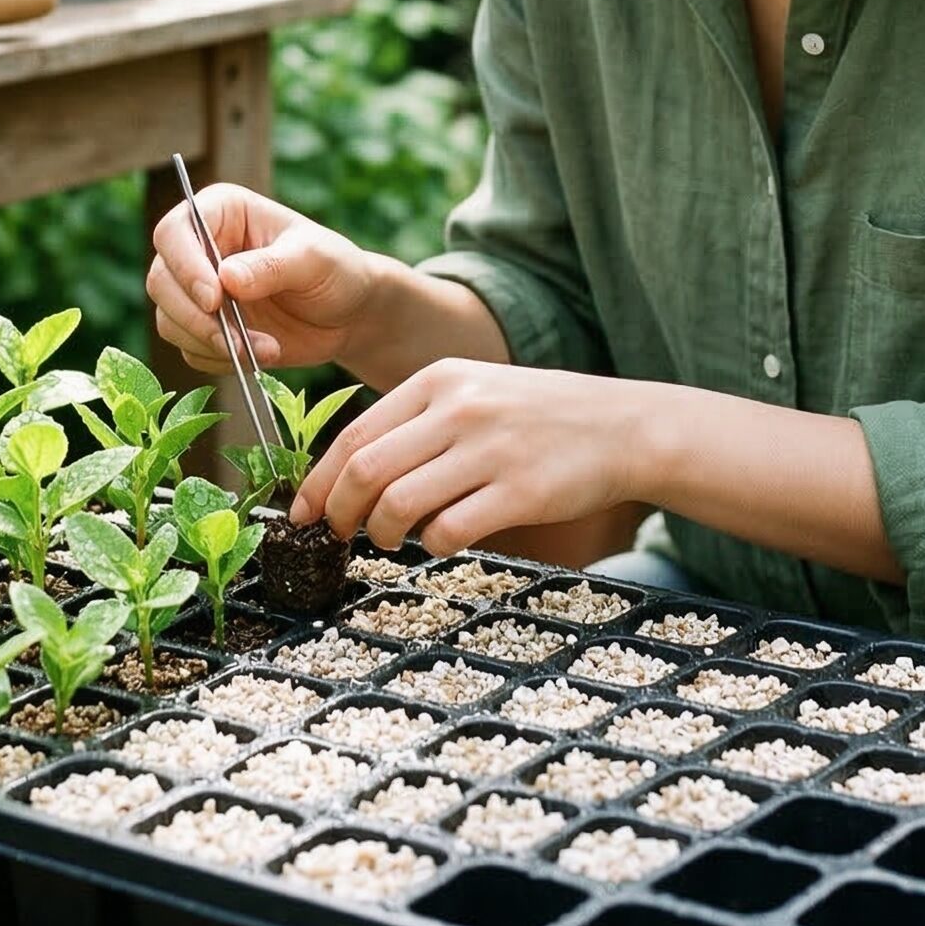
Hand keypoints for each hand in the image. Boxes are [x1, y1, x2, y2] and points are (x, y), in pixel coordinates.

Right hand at [146, 180, 378, 374]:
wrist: (349, 314)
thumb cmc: (335, 270)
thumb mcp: (314, 260)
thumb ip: (272, 266)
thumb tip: (227, 278)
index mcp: (221, 212)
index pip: (174, 232)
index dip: (185, 266)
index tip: (214, 299)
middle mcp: (200, 248)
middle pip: (161, 280)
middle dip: (194, 316)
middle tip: (236, 339)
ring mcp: (198, 290)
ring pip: (168, 319)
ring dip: (210, 343)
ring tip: (262, 349)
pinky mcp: (204, 328)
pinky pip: (189, 349)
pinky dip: (218, 360)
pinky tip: (258, 356)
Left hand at [291, 358, 638, 555]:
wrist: (622, 426)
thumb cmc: (538, 417)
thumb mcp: (474, 393)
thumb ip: (418, 422)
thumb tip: (351, 475)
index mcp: (438, 380)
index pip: (354, 434)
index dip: (319, 481)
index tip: (302, 513)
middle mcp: (459, 409)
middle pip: (365, 470)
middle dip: (338, 514)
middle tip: (337, 536)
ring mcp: (489, 449)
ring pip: (399, 504)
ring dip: (382, 534)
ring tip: (391, 540)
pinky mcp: (519, 491)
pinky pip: (449, 531)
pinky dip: (433, 545)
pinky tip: (442, 540)